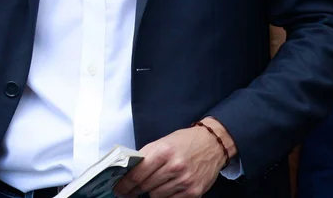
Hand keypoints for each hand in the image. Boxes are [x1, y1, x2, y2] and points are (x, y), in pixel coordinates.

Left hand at [115, 120, 231, 197]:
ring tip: (151, 186)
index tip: (118, 188)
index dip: (125, 184)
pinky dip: (165, 196)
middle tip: (129, 191)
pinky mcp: (194, 191)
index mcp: (164, 151)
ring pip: (156, 195)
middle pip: (145, 186)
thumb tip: (129, 170)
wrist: (213, 144)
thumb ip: (146, 156)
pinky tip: (166, 188)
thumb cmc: (185, 141)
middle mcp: (175, 166)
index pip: (138, 173)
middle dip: (135, 190)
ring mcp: (185, 181)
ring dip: (151, 192)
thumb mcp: (163, 142)